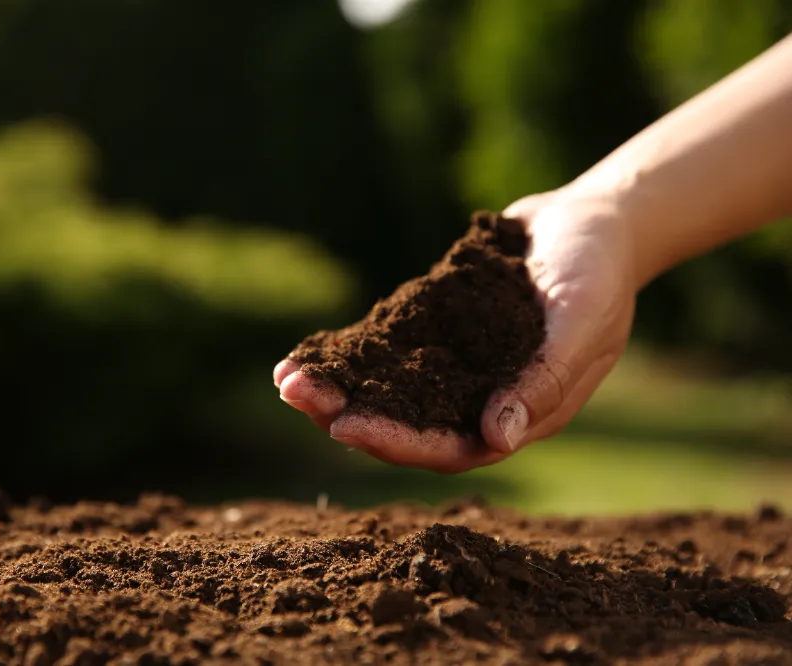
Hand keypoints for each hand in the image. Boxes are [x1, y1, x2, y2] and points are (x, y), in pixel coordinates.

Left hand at [273, 187, 637, 471]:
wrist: (591, 221)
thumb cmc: (597, 272)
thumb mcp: (582, 322)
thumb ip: (544, 380)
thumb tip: (496, 438)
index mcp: (520, 414)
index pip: (451, 446)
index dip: (398, 441)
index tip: (346, 426)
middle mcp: (481, 399)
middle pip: (409, 425)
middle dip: (350, 415)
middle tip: (295, 396)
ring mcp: (457, 368)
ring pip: (390, 393)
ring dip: (340, 389)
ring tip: (286, 378)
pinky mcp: (437, 334)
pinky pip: (388, 353)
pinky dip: (351, 355)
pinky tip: (309, 351)